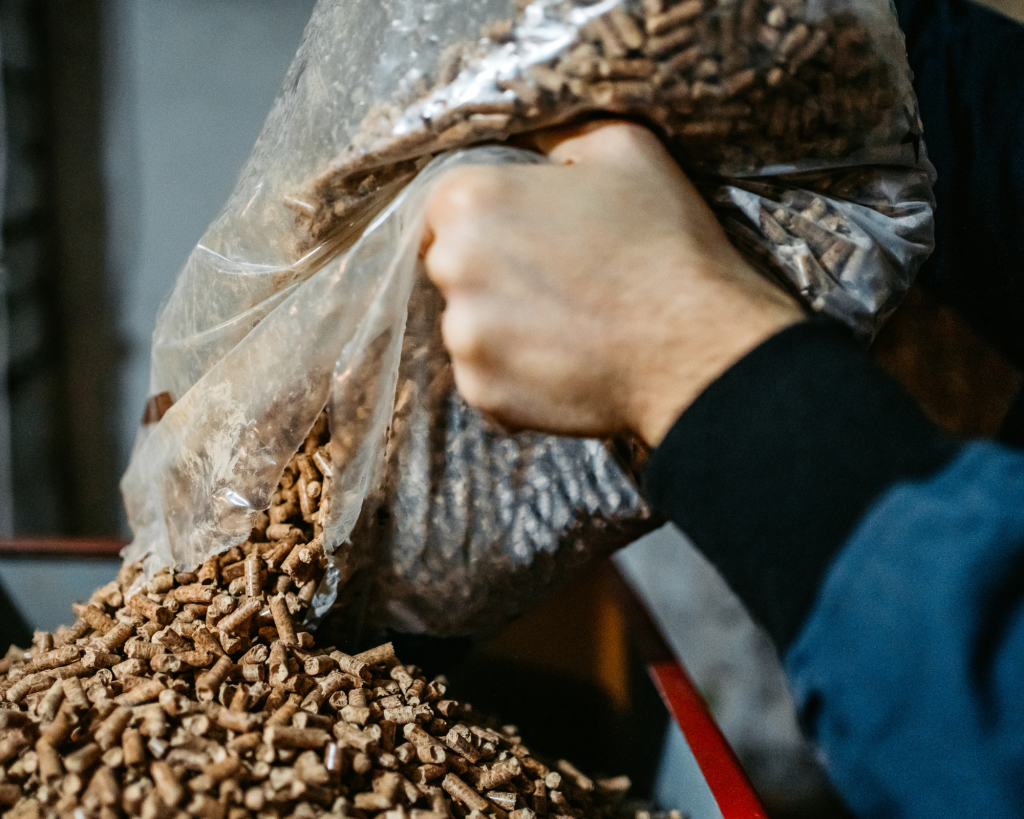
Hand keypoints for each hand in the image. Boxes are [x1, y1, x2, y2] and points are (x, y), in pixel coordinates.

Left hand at [421, 121, 803, 446]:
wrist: (698, 348)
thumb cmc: (664, 244)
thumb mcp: (622, 149)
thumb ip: (557, 136)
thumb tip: (533, 142)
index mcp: (471, 201)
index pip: (445, 206)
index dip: (489, 218)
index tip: (526, 234)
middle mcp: (452, 269)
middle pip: (452, 268)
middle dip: (492, 272)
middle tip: (557, 280)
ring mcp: (465, 339)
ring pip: (470, 327)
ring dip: (505, 328)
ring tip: (568, 326)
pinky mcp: (483, 393)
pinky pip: (487, 379)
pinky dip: (517, 376)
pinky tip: (566, 363)